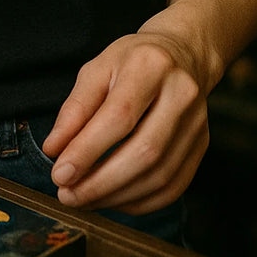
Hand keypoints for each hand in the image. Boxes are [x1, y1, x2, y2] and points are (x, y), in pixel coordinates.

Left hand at [41, 32, 209, 213]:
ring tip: (84, 199)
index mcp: (151, 66)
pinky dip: (138, 201)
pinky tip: (112, 199)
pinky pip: (172, 188)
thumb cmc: (133, 61)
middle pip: (144, 152)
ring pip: (159, 176)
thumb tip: (54, 149)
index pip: (119, 116)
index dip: (88, 150)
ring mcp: (196, 124)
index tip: (60, 173)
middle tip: (68, 195)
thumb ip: (75, 109)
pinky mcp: (202, 147)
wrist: (182, 55)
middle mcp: (182, 95)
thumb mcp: (97, 69)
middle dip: (101, 182)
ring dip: (116, 196)